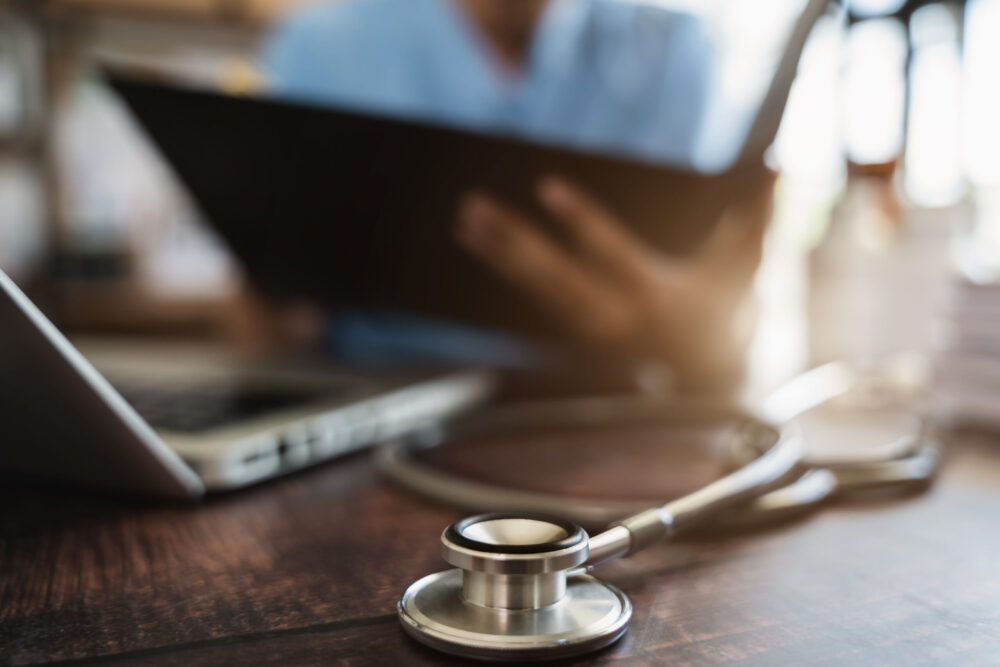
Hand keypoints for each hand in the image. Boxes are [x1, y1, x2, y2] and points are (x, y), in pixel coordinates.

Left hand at [455, 172, 776, 390]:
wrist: (708, 383)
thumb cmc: (728, 317)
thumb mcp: (748, 270)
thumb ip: (757, 220)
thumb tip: (777, 168)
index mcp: (653, 298)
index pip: (611, 255)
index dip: (581, 222)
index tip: (547, 189)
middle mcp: (612, 316)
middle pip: (555, 276)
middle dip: (515, 242)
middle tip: (474, 208)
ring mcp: (590, 324)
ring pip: (538, 287)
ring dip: (500, 253)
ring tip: (466, 218)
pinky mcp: (578, 324)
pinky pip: (537, 294)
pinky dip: (508, 267)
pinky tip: (481, 239)